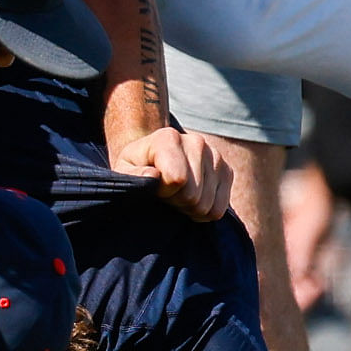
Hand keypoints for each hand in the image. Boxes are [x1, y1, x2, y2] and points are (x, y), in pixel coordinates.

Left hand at [113, 121, 234, 220]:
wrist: (155, 161)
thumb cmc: (137, 168)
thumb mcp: (124, 170)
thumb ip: (133, 174)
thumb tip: (153, 176)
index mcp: (168, 138)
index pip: (177, 179)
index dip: (163, 192)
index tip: (154, 187)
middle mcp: (196, 142)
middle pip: (193, 195)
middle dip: (176, 202)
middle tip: (165, 195)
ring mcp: (215, 156)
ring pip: (207, 205)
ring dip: (189, 209)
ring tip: (177, 196)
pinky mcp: (227, 171)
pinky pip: (220, 209)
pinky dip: (204, 212)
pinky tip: (191, 200)